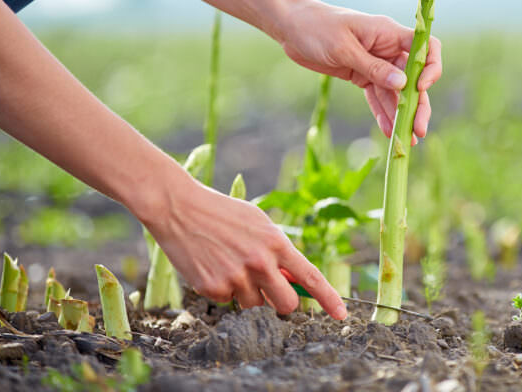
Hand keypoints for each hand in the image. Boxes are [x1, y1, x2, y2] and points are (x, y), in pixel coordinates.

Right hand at [144, 170, 347, 319]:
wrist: (180, 208)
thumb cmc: (223, 213)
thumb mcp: (258, 224)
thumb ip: (277, 251)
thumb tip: (291, 279)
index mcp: (276, 243)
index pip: (310, 277)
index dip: (328, 298)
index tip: (342, 314)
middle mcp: (260, 263)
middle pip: (285, 304)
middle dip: (282, 303)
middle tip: (271, 292)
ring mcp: (236, 278)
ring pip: (254, 305)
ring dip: (248, 293)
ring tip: (230, 265)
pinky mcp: (213, 288)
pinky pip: (228, 302)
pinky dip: (224, 290)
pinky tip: (212, 266)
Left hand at [279, 0, 441, 142]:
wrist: (291, 27)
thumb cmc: (316, 28)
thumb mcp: (343, 48)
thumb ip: (373, 67)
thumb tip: (402, 84)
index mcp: (388, 33)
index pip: (425, 47)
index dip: (429, 68)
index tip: (420, 88)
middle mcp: (387, 49)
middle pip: (413, 77)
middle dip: (418, 104)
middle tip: (418, 130)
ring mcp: (375, 63)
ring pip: (396, 92)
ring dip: (401, 115)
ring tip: (406, 140)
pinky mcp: (361, 75)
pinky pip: (377, 96)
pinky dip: (382, 113)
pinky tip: (388, 132)